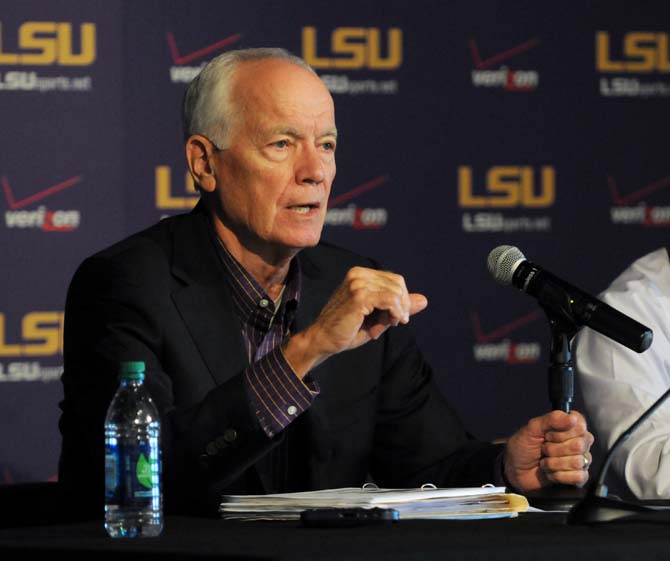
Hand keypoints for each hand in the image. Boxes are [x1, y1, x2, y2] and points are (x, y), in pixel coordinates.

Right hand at [283, 267, 427, 376]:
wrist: (324, 340)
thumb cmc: (347, 329)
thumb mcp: (378, 317)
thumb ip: (399, 307)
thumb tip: (424, 300)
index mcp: (360, 274)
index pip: (395, 279)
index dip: (402, 299)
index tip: (397, 318)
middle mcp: (358, 274)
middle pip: (398, 283)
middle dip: (402, 304)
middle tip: (395, 322)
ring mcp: (357, 283)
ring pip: (396, 291)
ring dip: (398, 311)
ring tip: (388, 324)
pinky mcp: (359, 295)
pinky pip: (390, 300)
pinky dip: (395, 312)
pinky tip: (390, 323)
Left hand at [503, 410, 593, 492]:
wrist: (514, 468)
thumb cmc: (523, 446)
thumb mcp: (532, 429)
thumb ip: (551, 420)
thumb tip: (572, 418)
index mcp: (569, 427)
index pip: (580, 425)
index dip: (562, 432)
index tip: (548, 434)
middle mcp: (579, 442)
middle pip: (579, 445)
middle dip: (553, 449)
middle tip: (543, 449)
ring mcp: (580, 460)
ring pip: (577, 462)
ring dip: (553, 463)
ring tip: (544, 461)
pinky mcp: (578, 477)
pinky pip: (578, 477)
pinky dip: (558, 476)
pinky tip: (551, 472)